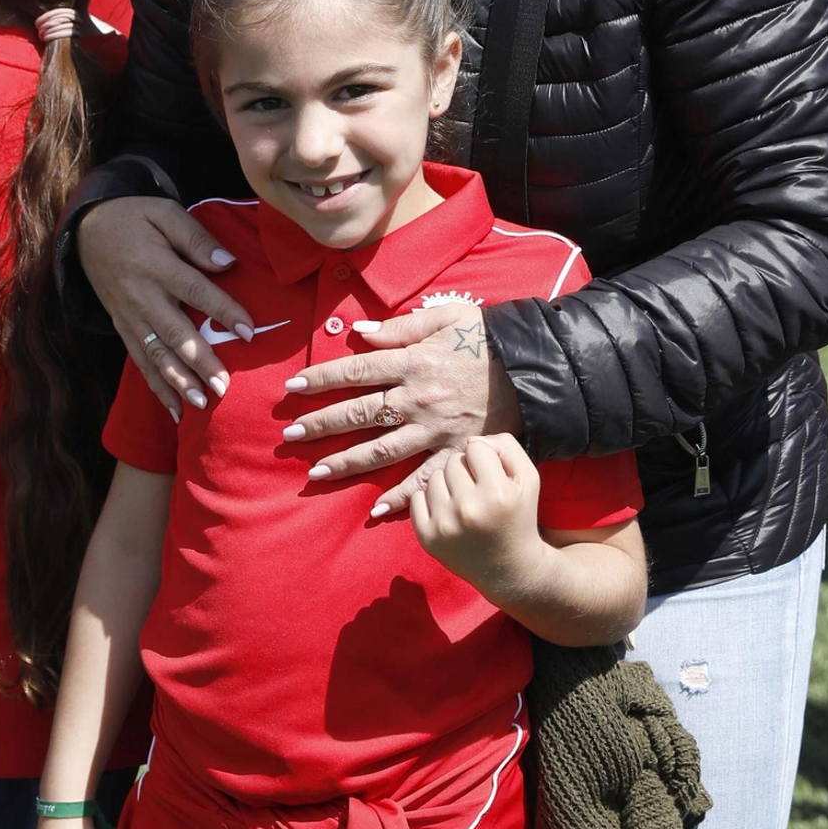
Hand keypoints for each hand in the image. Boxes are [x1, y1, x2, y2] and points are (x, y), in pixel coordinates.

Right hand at [78, 192, 253, 412]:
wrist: (86, 228)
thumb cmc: (135, 217)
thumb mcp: (165, 212)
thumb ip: (196, 238)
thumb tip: (228, 264)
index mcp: (155, 265)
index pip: (195, 290)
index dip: (223, 311)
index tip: (249, 331)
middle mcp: (140, 296)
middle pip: (174, 333)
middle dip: (199, 363)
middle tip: (224, 387)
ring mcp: (128, 316)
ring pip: (155, 355)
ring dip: (178, 382)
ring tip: (202, 404)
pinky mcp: (122, 328)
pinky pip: (140, 361)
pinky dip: (157, 388)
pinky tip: (176, 411)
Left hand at [282, 302, 520, 513]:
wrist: (536, 369)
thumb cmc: (488, 338)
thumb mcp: (447, 317)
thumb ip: (401, 327)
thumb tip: (358, 333)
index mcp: (413, 362)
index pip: (356, 371)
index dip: (321, 378)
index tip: (292, 387)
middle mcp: (418, 399)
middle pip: (360, 413)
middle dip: (321, 424)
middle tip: (291, 435)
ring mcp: (436, 430)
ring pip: (381, 450)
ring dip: (345, 462)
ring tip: (315, 474)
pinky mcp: (456, 453)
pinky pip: (424, 480)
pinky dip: (401, 498)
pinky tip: (375, 511)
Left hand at [409, 436, 543, 604]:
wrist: (508, 568)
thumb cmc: (519, 517)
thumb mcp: (528, 478)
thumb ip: (506, 447)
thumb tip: (471, 439)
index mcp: (497, 493)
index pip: (475, 447)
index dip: (484, 458)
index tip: (490, 474)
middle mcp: (469, 509)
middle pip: (453, 461)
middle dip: (465, 471)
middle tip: (477, 490)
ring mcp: (444, 525)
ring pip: (433, 477)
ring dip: (448, 485)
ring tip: (464, 502)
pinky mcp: (427, 537)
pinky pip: (416, 498)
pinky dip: (430, 501)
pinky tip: (448, 512)